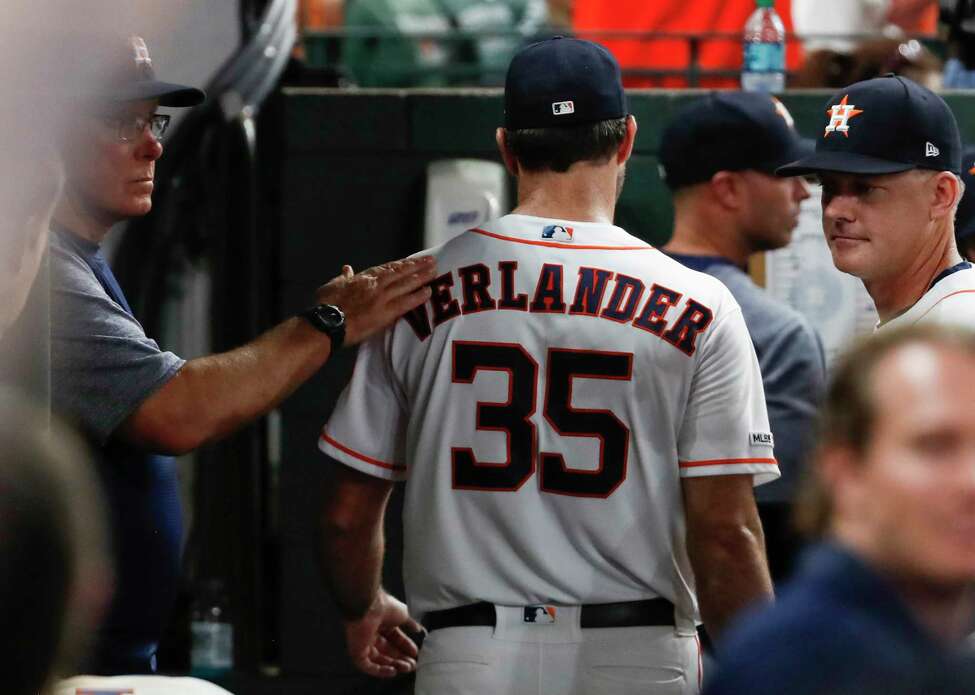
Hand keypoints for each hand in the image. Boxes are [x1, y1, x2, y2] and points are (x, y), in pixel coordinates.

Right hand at [315, 256, 435, 345]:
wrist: (326, 323)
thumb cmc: (325, 306)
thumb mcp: (332, 286)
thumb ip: (343, 277)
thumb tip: (346, 268)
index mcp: (363, 278)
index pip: (386, 269)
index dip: (401, 265)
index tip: (412, 261)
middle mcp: (375, 285)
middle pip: (400, 272)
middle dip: (417, 265)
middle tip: (431, 259)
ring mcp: (381, 298)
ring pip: (405, 284)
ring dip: (421, 276)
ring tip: (435, 270)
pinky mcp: (384, 313)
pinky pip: (406, 303)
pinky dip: (418, 296)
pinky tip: (429, 291)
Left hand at [344, 589, 422, 677]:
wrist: (369, 607)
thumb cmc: (385, 606)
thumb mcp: (404, 614)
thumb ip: (411, 624)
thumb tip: (420, 630)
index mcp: (382, 623)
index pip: (395, 639)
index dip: (406, 647)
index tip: (416, 654)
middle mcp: (372, 634)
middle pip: (388, 651)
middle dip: (401, 658)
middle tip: (412, 664)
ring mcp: (363, 644)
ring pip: (379, 660)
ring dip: (393, 665)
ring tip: (406, 667)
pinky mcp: (357, 652)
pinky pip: (368, 666)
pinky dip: (380, 671)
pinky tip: (392, 671)